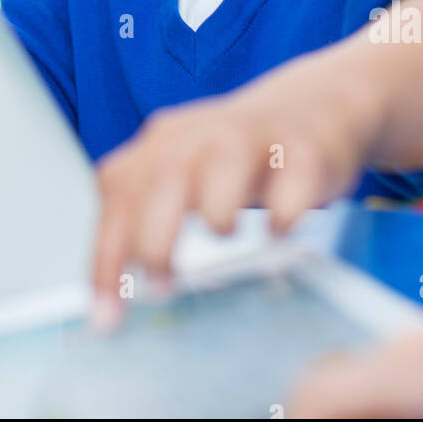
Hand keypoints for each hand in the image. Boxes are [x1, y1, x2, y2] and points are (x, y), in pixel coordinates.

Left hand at [91, 49, 377, 315]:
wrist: (316, 107)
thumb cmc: (240, 157)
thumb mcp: (185, 172)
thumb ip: (146, 214)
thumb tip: (113, 294)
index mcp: (164, 141)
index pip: (118, 191)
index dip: (106, 255)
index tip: (106, 314)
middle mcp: (203, 133)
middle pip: (163, 178)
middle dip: (154, 240)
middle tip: (161, 284)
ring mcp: (254, 137)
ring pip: (223, 171)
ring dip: (217, 216)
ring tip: (224, 235)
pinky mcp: (304, 150)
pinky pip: (290, 188)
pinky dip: (282, 218)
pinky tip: (279, 228)